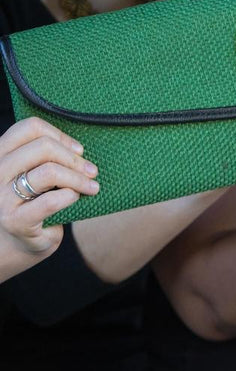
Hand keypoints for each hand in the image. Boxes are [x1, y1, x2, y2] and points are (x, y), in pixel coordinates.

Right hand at [0, 117, 98, 259]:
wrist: (16, 243)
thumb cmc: (30, 203)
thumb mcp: (31, 173)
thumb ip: (44, 157)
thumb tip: (79, 148)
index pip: (28, 128)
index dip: (60, 135)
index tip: (79, 150)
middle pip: (43, 147)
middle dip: (75, 159)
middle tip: (92, 171)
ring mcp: (2, 197)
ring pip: (50, 172)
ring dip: (79, 178)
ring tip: (92, 186)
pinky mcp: (15, 221)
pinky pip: (51, 201)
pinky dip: (71, 197)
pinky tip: (76, 199)